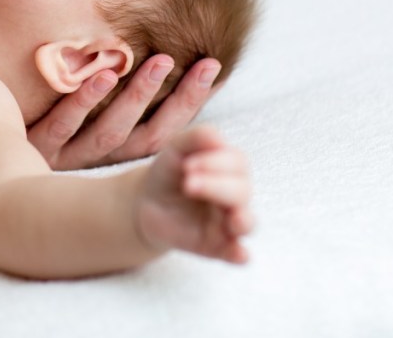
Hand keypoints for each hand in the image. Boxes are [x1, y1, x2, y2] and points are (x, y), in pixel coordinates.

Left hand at [27, 55, 222, 170]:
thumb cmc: (35, 111)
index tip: (214, 67)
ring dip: (135, 98)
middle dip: (175, 101)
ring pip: (108, 133)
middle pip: (144, 137)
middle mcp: (92, 158)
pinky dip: (82, 101)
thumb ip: (113, 80)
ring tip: (157, 61)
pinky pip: (62, 125)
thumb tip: (155, 45)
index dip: (189, 102)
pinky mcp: (33, 144)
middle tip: (200, 63)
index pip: (162, 130)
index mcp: (109, 149)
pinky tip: (99, 74)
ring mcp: (64, 155)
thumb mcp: (79, 100)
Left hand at [135, 126, 253, 263]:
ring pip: (247, 222)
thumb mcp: (176, 148)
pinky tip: (239, 254)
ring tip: (233, 218)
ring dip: (241, 219)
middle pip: (242, 191)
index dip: (215, 162)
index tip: (186, 164)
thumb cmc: (170, 172)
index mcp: (231, 170)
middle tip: (188, 184)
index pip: (237, 163)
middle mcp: (235, 197)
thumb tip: (217, 137)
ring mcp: (227, 223)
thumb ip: (197, 137)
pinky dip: (239, 254)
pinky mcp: (216, 246)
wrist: (146, 202)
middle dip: (216, 186)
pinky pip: (235, 253)